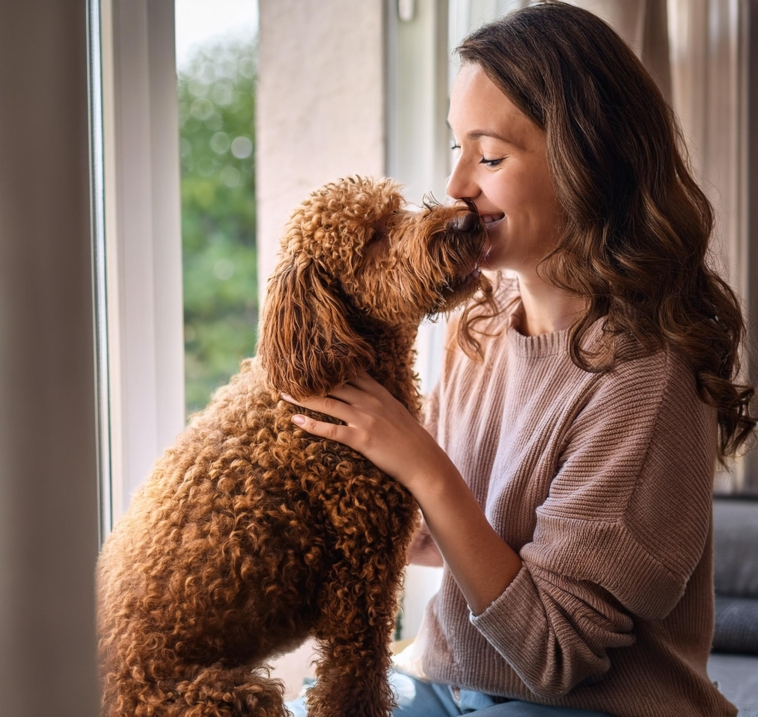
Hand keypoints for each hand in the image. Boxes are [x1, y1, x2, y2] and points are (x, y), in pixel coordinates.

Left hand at [281, 372, 455, 493]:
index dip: (326, 368)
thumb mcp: (395, 410)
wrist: (423, 460)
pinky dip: (311, 424)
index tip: (307, 363)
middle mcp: (370, 401)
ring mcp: (365, 419)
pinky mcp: (361, 439)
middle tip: (287, 376)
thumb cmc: (409, 438)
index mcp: (378, 392)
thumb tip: (361, 392)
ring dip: (303, 399)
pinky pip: (331, 430)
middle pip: (333, 385)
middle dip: (309, 381)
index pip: (348, 373)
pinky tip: (296, 420)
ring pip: (328, 403)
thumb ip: (377, 398)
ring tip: (284, 394)